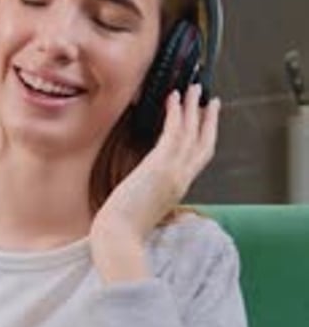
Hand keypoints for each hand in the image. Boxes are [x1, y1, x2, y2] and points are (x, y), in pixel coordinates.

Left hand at [90, 85, 219, 280]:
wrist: (119, 238)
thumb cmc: (124, 227)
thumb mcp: (143, 206)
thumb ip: (150, 192)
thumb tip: (144, 183)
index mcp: (178, 189)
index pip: (198, 158)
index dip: (205, 136)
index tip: (205, 119)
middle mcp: (181, 180)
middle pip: (203, 143)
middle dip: (207, 119)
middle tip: (208, 98)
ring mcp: (174, 173)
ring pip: (191, 134)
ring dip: (193, 108)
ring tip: (193, 88)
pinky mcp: (160, 168)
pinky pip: (173, 134)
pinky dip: (176, 114)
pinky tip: (173, 98)